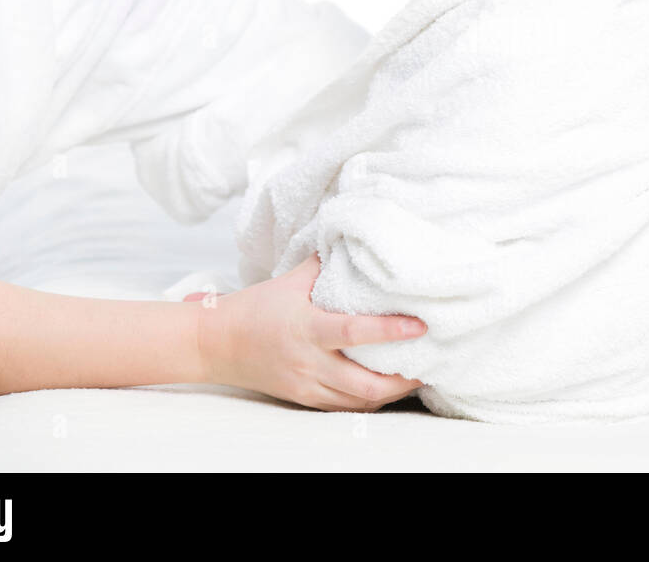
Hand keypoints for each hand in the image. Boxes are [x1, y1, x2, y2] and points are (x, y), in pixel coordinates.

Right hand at [191, 253, 427, 410]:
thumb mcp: (293, 278)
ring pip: (358, 401)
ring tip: (419, 377)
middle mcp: (309, 362)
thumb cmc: (257, 306)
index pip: (355, 332)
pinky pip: (344, 407)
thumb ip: (329, 264)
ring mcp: (307, 386)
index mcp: (307, 327)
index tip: (421, 326)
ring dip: (392, 392)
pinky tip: (389, 388)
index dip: (390, 331)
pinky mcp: (304, 399)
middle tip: (432, 364)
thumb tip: (361, 240)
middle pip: (365, 384)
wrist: (216, 343)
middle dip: (403, 379)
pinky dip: (370, 400)